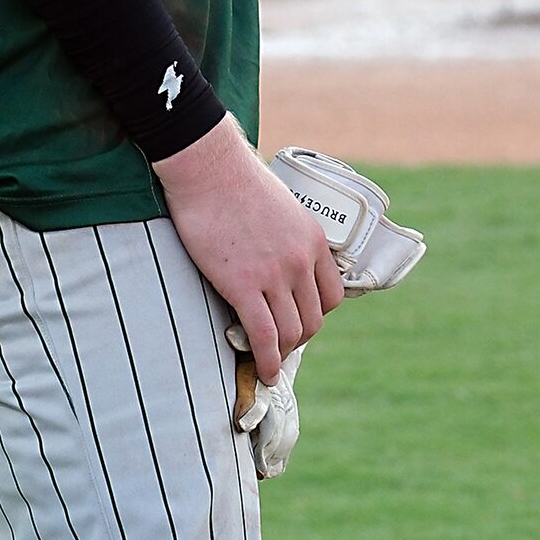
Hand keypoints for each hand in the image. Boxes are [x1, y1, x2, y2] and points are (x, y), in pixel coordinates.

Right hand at [154, 118, 343, 383]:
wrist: (207, 166)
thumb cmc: (233, 179)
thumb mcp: (281, 205)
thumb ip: (286, 235)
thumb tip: (274, 252)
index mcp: (314, 242)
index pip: (332, 296)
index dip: (315, 313)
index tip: (297, 318)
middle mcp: (301, 262)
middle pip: (313, 320)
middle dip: (298, 338)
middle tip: (279, 343)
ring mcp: (273, 275)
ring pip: (291, 332)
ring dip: (282, 354)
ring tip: (269, 364)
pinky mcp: (241, 284)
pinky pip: (262, 334)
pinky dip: (267, 360)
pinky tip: (264, 372)